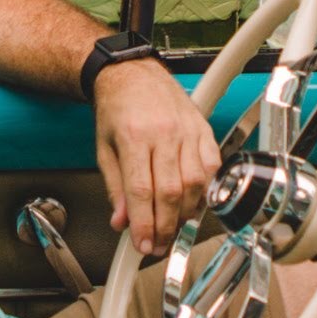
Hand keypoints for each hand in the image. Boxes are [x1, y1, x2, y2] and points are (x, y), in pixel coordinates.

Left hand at [93, 58, 219, 255]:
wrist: (132, 73)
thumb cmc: (117, 108)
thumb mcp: (104, 149)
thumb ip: (115, 187)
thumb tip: (122, 220)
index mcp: (134, 137)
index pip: (141, 191)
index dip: (144, 224)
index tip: (142, 244)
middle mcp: (164, 133)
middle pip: (170, 192)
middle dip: (165, 226)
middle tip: (158, 244)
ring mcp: (187, 130)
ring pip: (195, 182)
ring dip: (186, 212)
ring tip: (174, 226)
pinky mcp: (203, 129)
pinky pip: (212, 166)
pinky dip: (205, 189)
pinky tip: (194, 201)